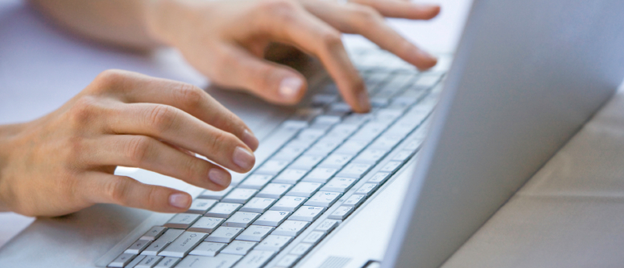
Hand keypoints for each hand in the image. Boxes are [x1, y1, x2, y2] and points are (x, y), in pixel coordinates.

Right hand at [0, 70, 257, 216]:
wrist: (11, 158)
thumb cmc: (79, 134)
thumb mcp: (115, 108)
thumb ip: (161, 113)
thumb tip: (222, 133)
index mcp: (119, 85)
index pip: (184, 96)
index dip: (223, 118)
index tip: (249, 140)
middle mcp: (101, 108)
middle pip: (171, 119)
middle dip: (216, 141)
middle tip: (245, 162)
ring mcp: (84, 143)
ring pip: (148, 150)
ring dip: (193, 167)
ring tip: (223, 182)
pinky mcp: (72, 178)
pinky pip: (121, 186)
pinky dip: (156, 194)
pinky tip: (183, 202)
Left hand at [145, 0, 439, 111]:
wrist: (189, 9)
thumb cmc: (204, 37)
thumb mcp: (222, 62)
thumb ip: (261, 76)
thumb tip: (300, 91)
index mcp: (279, 11)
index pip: (327, 43)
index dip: (349, 75)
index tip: (361, 105)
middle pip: (357, 15)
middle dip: (395, 40)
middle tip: (428, 62)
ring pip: (361, 0)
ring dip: (398, 9)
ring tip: (434, 13)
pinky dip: (380, 0)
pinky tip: (403, 4)